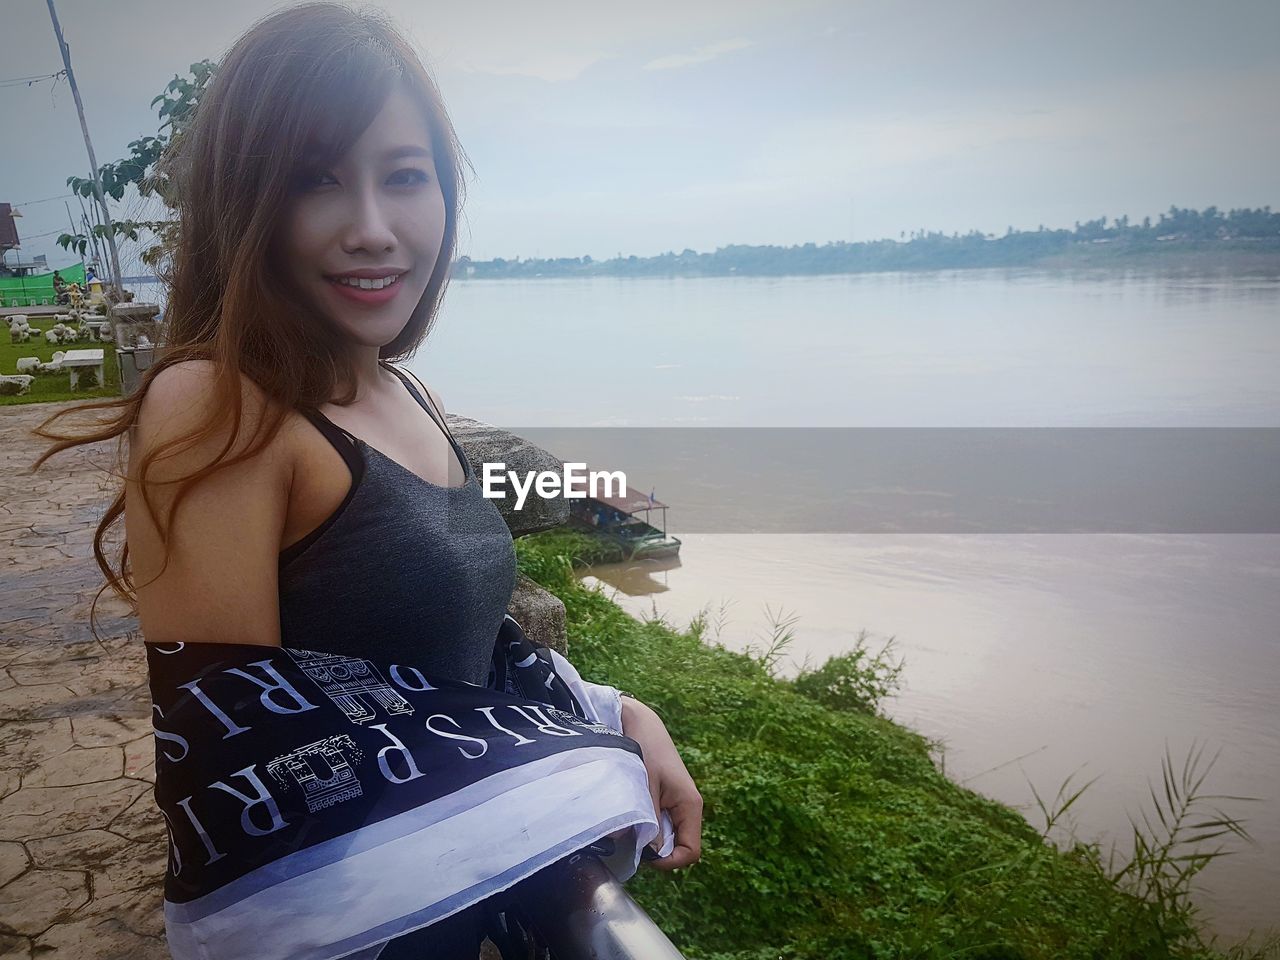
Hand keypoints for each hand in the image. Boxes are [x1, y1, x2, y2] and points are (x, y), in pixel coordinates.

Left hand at [620, 696, 702, 870]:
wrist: (639, 722)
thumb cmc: (644, 748)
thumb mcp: (645, 786)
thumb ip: (649, 819)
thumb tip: (650, 852)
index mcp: (690, 804)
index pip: (690, 851)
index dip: (669, 861)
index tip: (644, 856)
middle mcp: (687, 807)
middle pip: (678, 846)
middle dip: (657, 851)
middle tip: (632, 841)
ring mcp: (676, 804)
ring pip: (667, 836)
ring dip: (649, 838)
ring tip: (629, 827)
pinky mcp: (664, 799)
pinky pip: (659, 823)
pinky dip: (646, 825)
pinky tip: (631, 815)